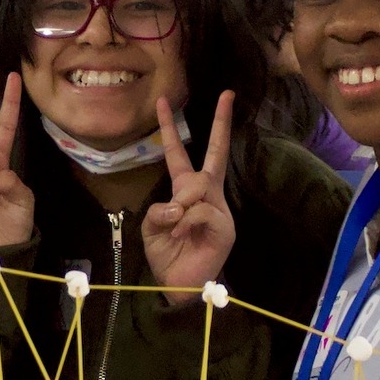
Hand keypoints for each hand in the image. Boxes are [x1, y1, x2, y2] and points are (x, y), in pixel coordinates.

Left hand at [142, 92, 236, 299]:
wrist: (180, 286)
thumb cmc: (167, 255)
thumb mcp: (151, 227)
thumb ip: (158, 210)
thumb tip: (178, 204)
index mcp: (185, 192)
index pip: (178, 154)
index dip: (169, 129)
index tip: (163, 101)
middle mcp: (205, 195)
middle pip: (215, 153)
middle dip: (221, 122)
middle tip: (228, 93)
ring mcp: (218, 209)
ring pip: (199, 185)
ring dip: (181, 203)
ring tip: (176, 225)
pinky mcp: (225, 226)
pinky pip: (201, 210)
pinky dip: (186, 221)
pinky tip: (183, 234)